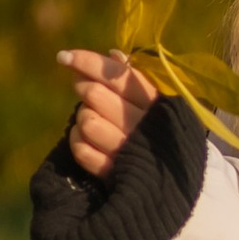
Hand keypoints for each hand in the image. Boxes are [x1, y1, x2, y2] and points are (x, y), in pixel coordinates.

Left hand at [58, 47, 160, 178]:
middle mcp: (143, 126)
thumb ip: (136, 80)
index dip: (88, 61)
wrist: (173, 185)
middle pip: (95, 94)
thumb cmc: (161, 134)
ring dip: (83, 116)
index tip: (64, 56)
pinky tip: (84, 138)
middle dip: (83, 87)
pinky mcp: (114, 173)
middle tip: (84, 88)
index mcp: (157, 104)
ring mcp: (128, 151)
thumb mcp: (158, 104)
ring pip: (87, 121)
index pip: (119, 75)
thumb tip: (114, 54)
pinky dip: (77, 141)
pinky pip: (81, 150)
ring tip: (92, 117)